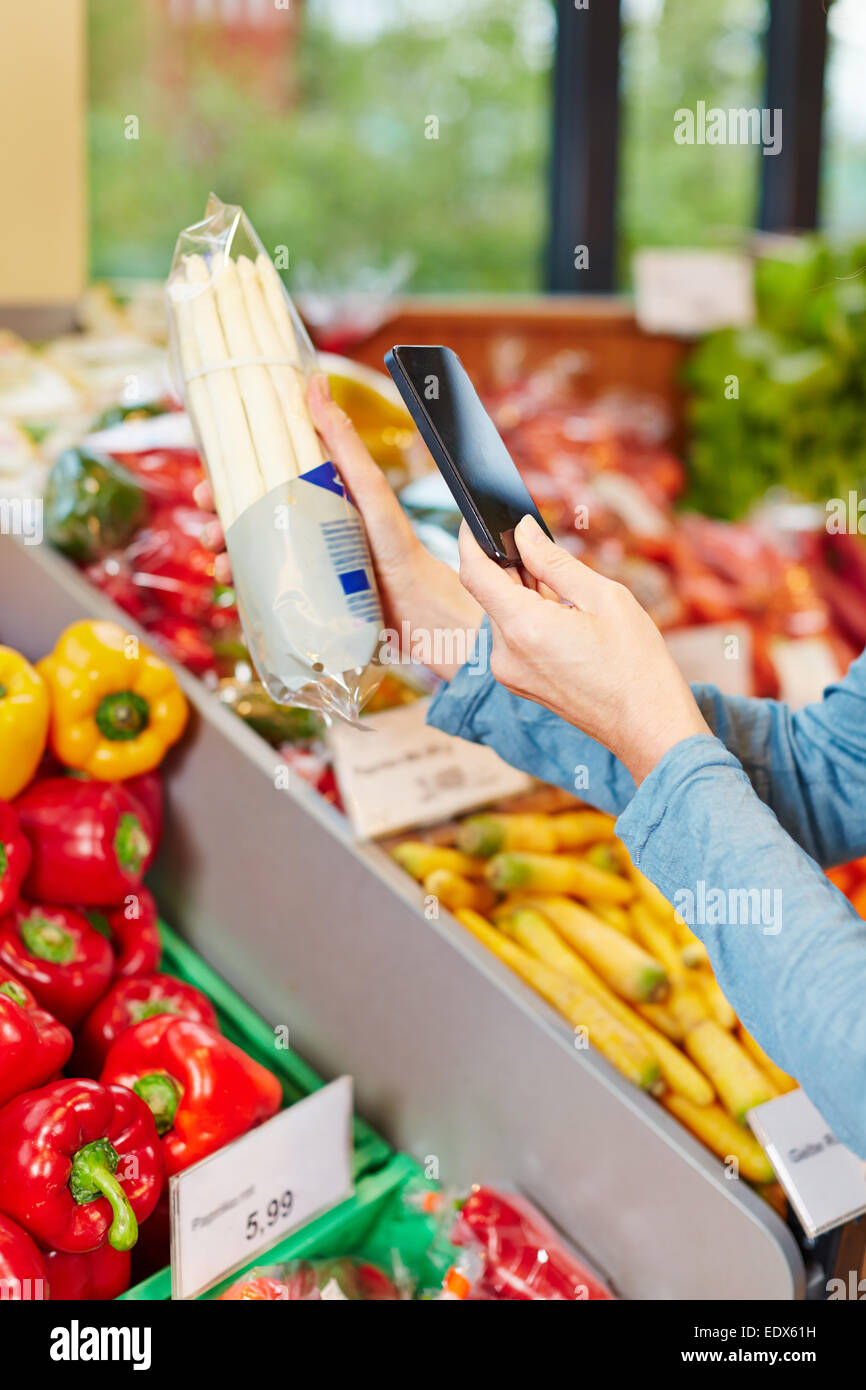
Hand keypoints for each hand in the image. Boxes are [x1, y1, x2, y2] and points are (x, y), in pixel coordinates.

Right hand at [195, 374, 481, 679]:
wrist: (416, 610)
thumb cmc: (398, 545)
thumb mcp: (368, 487)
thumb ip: (342, 440)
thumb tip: (317, 382)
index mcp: (320, 492)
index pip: (264, 474)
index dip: (231, 475)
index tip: (209, 479)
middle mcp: (308, 523)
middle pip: (249, 512)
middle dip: (220, 516)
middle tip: (207, 523)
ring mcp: (304, 559)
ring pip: (250, 549)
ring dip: (223, 552)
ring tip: (217, 561)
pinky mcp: (304, 593)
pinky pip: (262, 584)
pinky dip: (241, 583)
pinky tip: (233, 587)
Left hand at [457, 514, 711, 784]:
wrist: (648, 728)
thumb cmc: (636, 665)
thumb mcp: (604, 598)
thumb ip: (555, 562)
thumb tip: (524, 531)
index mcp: (524, 627)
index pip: (475, 573)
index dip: (470, 541)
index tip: (475, 520)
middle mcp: (506, 653)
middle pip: (491, 593)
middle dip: (511, 566)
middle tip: (542, 547)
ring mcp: (510, 673)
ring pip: (504, 615)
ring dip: (525, 594)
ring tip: (569, 592)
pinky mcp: (519, 683)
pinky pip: (513, 638)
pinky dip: (530, 618)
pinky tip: (565, 617)